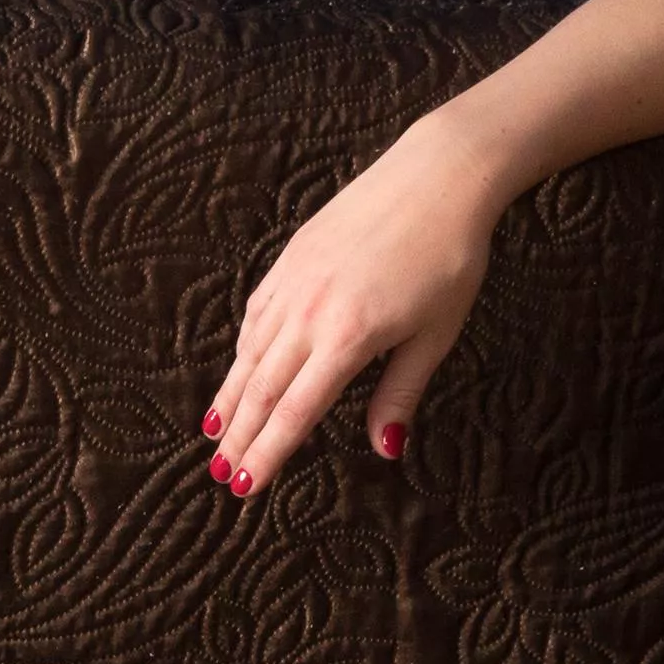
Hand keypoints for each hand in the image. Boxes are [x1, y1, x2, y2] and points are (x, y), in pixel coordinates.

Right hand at [200, 116, 504, 495]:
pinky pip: (256, 314)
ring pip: (249, 352)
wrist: (437, 177)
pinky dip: (243, 348)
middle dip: (238, 436)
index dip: (267, 454)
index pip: (294, 412)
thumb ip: (401, 393)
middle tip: (220, 475)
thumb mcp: (435, 335)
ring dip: (230, 396)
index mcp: (346, 338)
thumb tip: (385, 448)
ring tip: (215, 433)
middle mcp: (308, 312)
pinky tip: (239, 368)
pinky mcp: (291, 258)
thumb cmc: (449, 258)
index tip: (245, 487)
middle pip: (260, 388)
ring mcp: (294, 282)